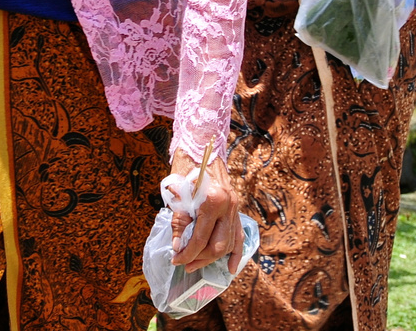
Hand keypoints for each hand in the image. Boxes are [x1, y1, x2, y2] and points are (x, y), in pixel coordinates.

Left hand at [169, 149, 245, 273]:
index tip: (175, 260)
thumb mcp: (177, 195)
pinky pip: (239, 235)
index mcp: (212, 201)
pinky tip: (231, 267)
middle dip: (200, 258)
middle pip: (217, 245)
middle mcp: (228, 206)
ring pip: (228, 244)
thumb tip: (179, 248)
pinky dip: (236, 253)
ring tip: (196, 264)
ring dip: (212, 258)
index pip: (200, 238)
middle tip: (184, 264)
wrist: (200, 147)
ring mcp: (235, 208)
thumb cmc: (185, 169)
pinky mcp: (236, 209)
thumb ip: (179, 223)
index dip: (187, 253)